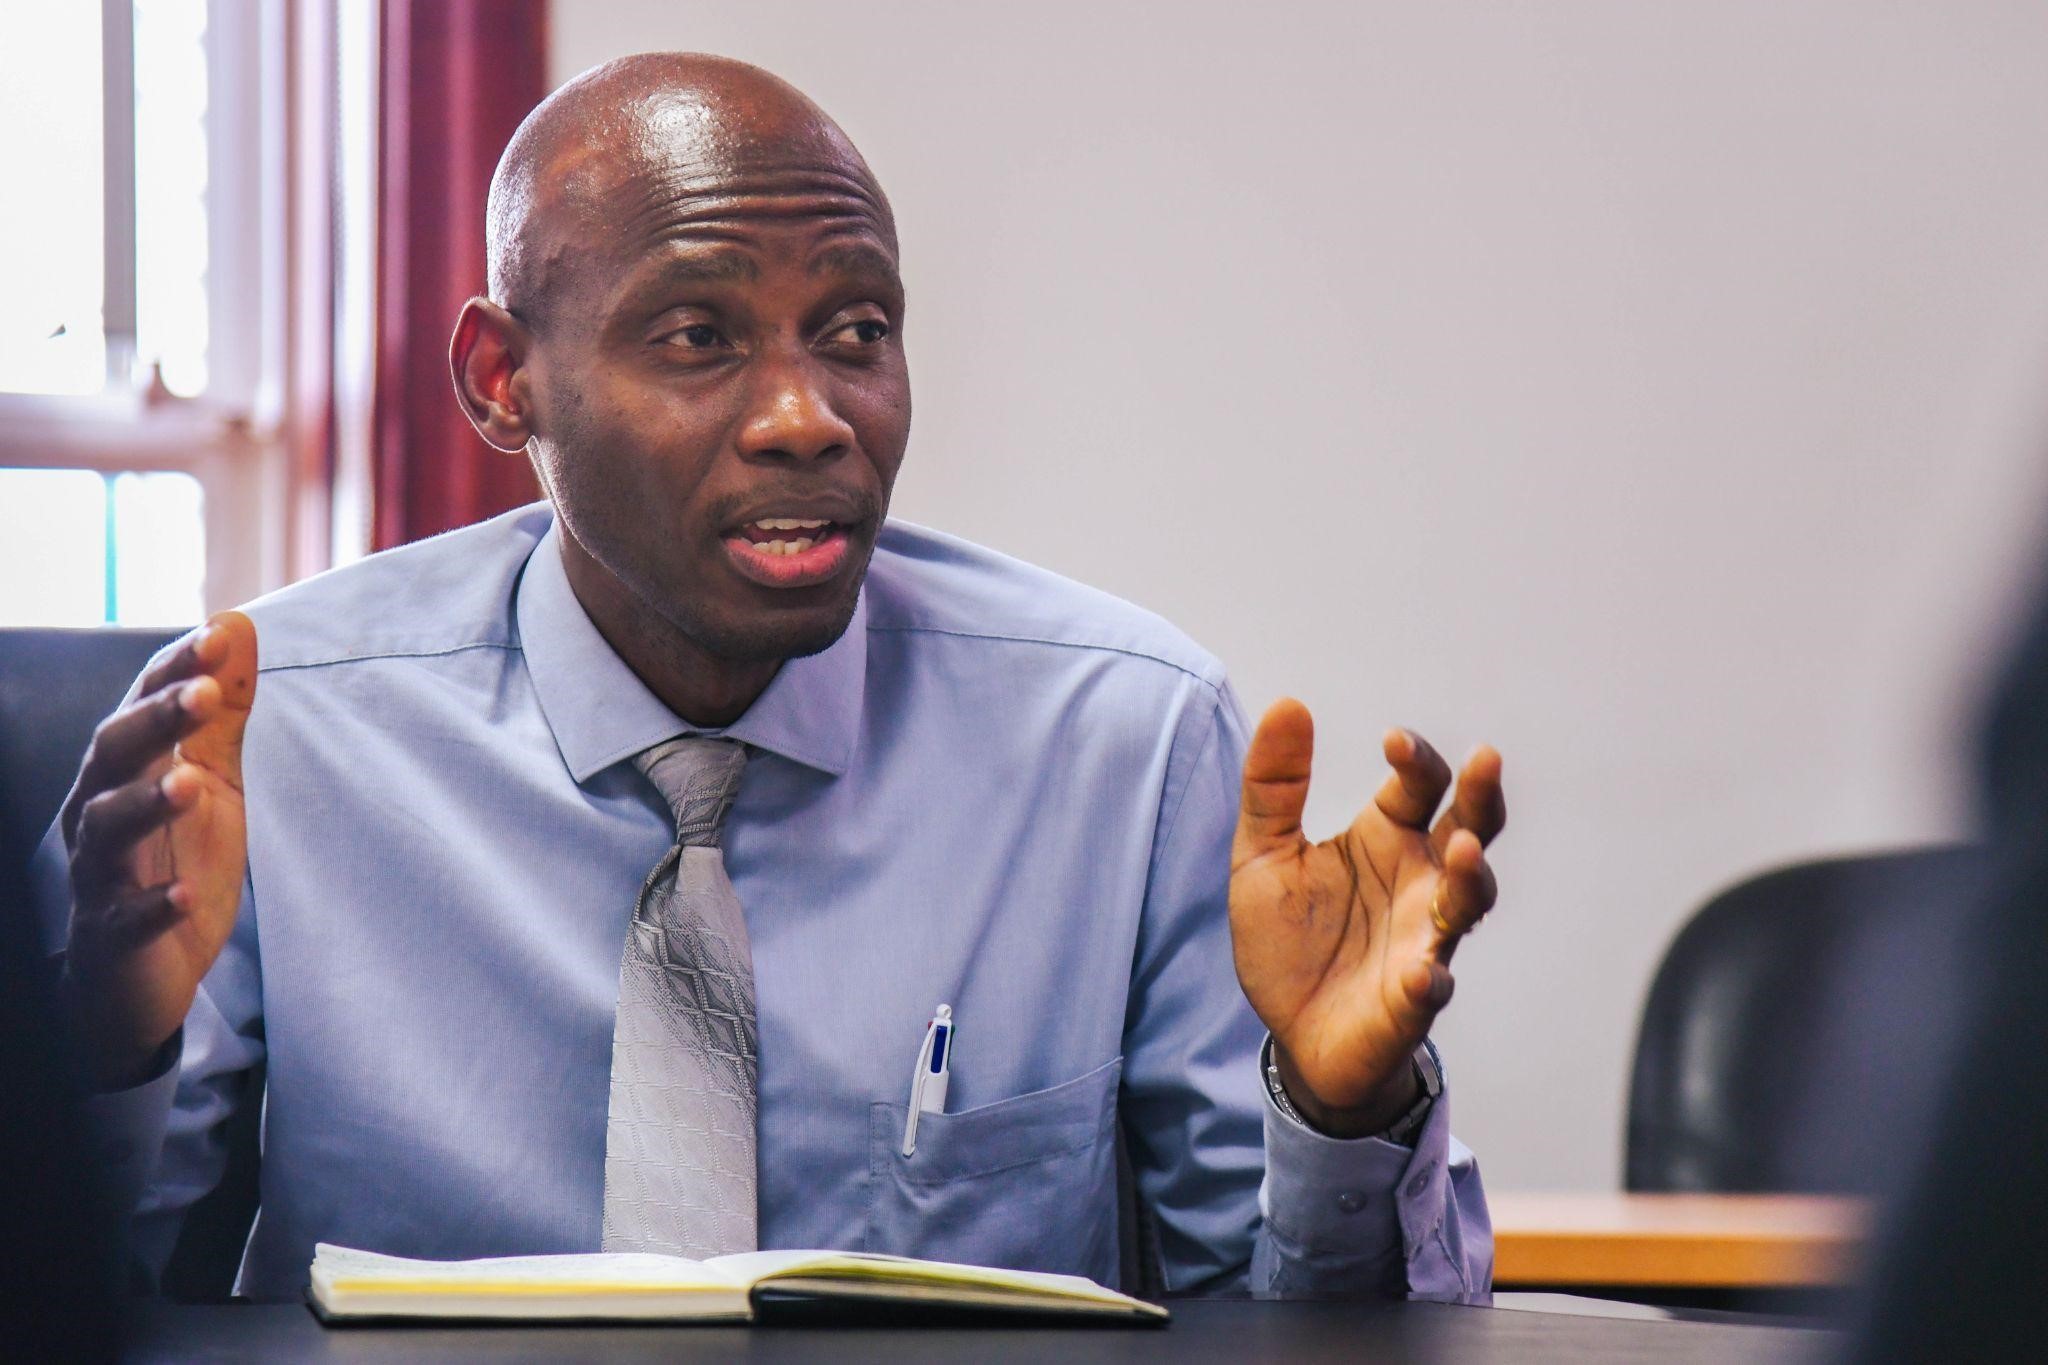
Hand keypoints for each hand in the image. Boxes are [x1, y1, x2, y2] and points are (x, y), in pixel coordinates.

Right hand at [57, 612, 256, 1087]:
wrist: (144, 972)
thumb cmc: (175, 859)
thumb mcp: (212, 778)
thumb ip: (222, 712)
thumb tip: (236, 626)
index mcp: (125, 770)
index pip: (144, 705)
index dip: (176, 670)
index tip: (219, 637)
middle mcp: (100, 811)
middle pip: (115, 754)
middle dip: (156, 719)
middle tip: (205, 692)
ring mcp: (101, 874)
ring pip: (106, 828)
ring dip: (145, 802)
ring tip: (189, 783)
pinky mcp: (112, 936)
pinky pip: (125, 919)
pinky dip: (154, 905)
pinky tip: (186, 895)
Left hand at [1229, 699, 1504, 1136]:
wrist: (1292, 1032)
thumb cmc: (1290, 939)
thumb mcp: (1262, 856)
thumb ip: (1272, 787)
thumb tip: (1288, 703)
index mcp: (1387, 838)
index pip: (1420, 785)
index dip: (1417, 758)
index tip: (1393, 741)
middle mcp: (1420, 881)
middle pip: (1471, 828)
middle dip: (1482, 796)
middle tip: (1486, 760)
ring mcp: (1424, 939)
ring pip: (1468, 902)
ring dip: (1468, 879)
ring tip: (1459, 854)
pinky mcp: (1413, 999)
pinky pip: (1434, 987)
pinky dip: (1432, 980)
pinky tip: (1423, 975)